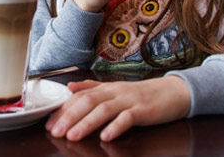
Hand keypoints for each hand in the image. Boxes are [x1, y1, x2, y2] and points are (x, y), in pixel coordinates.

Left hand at [45, 76, 190, 141]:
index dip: (63, 109)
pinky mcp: (144, 111)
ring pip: (104, 110)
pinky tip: (106, 136)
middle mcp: (115, 92)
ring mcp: (130, 101)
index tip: (49, 122)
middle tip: (56, 131)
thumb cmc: (142, 94)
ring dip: (87, 123)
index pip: (80, 97)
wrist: (174, 92)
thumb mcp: (115, 89)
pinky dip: (116, 127)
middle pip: (88, 102)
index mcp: (107, 88)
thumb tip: (70, 87)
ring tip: (73, 136)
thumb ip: (92, 87)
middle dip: (70, 117)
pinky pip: (128, 118)